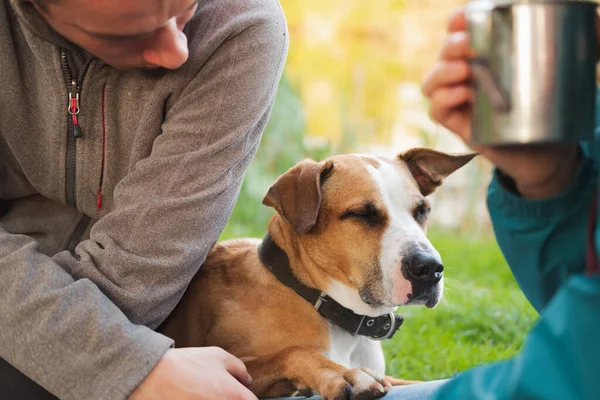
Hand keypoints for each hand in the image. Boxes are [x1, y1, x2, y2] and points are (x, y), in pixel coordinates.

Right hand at [129, 347, 256, 399]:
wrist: (155, 377)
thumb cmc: (188, 364)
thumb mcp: (218, 356)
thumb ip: (239, 368)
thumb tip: (248, 380)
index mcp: (236, 395)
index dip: (248, 398)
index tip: (242, 394)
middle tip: (220, 392)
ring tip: (206, 394)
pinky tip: (195, 397)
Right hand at [421, 8, 584, 198]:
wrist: (549, 154)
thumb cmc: (557, 110)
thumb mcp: (571, 73)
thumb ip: (587, 45)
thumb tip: (598, 19)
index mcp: (488, 56)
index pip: (463, 32)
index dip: (458, 21)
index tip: (464, 15)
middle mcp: (469, 75)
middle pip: (444, 53)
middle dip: (451, 44)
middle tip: (469, 45)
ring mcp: (461, 101)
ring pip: (432, 81)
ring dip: (441, 71)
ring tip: (463, 71)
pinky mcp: (460, 125)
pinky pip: (436, 110)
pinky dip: (442, 99)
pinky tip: (462, 95)